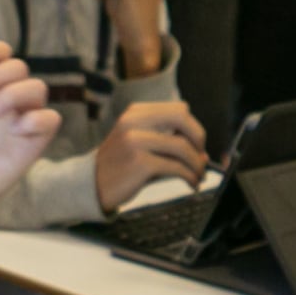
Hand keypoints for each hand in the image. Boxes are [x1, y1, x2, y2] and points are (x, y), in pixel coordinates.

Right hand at [92, 99, 209, 213]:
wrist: (91, 185)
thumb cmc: (120, 166)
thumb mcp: (140, 145)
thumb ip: (169, 143)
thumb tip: (204, 155)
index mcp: (136, 112)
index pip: (179, 109)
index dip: (194, 127)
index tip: (197, 146)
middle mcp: (134, 122)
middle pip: (183, 119)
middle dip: (199, 139)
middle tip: (201, 158)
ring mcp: (135, 141)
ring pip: (182, 147)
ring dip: (197, 164)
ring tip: (198, 176)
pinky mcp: (139, 163)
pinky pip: (176, 167)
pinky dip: (189, 176)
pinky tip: (191, 183)